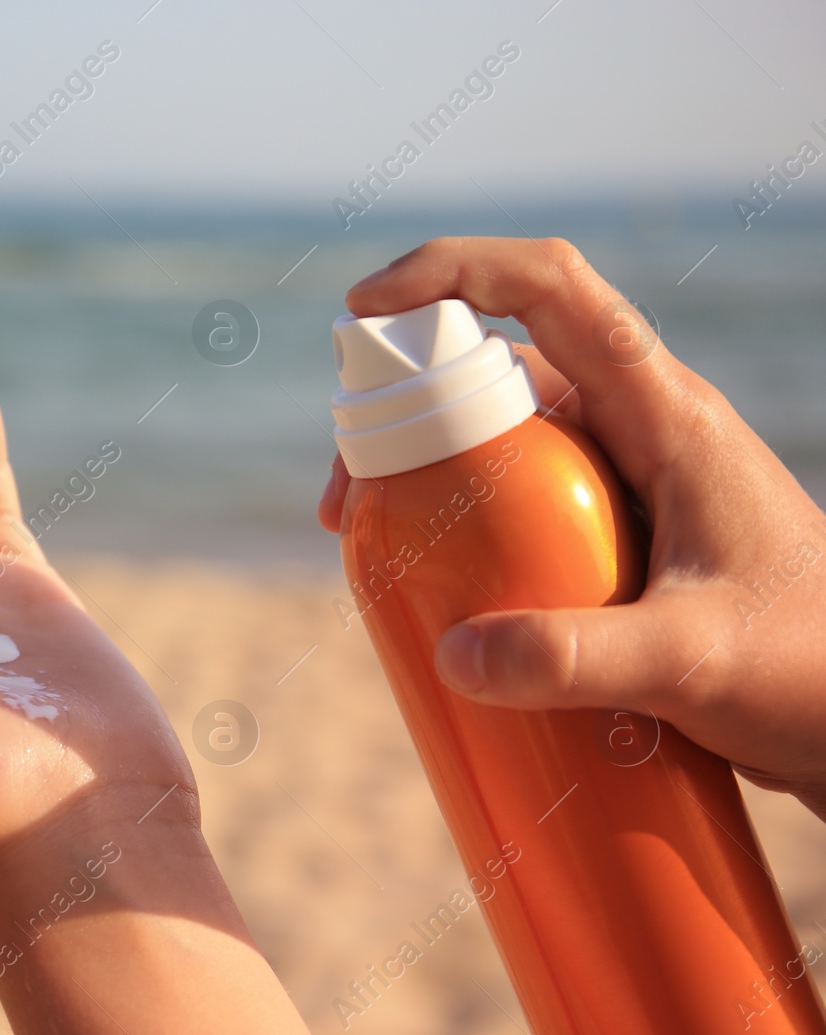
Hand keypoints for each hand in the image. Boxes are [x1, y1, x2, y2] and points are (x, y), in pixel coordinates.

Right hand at [319, 237, 825, 818]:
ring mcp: (623, 481)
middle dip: (402, 406)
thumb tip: (450, 655)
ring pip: (497, 437)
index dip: (452, 273)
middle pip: (495, 367)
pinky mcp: (614, 538)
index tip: (364, 309)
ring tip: (370, 540)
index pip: (551, 289)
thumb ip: (578, 658)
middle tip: (348, 493)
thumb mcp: (696, 659)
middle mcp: (636, 427)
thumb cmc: (815, 668)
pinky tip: (433, 588)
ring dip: (422, 471)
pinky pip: (514, 503)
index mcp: (664, 410)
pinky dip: (458, 525)